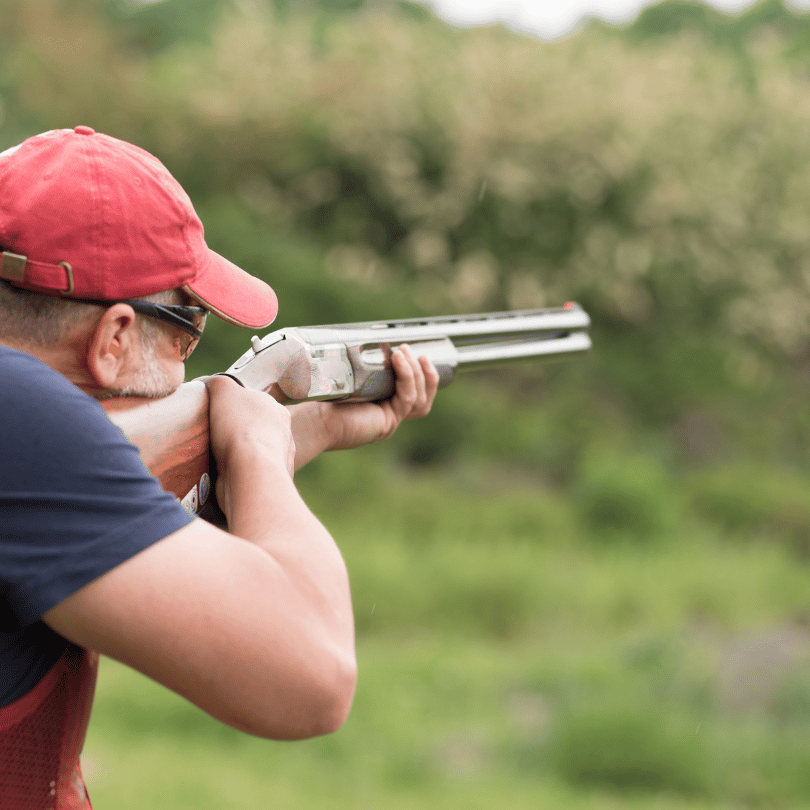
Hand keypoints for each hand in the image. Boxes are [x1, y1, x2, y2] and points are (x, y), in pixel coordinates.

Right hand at [206, 375, 295, 510]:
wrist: (251, 471)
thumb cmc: (239, 427)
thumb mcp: (223, 390)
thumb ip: (217, 383)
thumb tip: (208, 383)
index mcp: (276, 409)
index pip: (255, 404)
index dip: (234, 408)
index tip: (217, 415)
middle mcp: (283, 433)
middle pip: (255, 429)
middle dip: (236, 433)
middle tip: (214, 437)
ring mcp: (280, 459)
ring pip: (255, 453)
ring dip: (238, 456)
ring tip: (216, 458)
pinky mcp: (270, 480)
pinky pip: (252, 475)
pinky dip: (240, 474)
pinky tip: (225, 475)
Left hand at [288, 344, 439, 464]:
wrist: (312, 419)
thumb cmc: (321, 398)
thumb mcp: (346, 376)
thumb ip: (357, 363)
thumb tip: (360, 334)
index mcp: (383, 406)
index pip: (414, 393)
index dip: (421, 375)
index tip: (416, 353)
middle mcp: (389, 416)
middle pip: (423, 398)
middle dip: (424, 372)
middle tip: (408, 348)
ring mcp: (390, 421)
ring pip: (420, 399)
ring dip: (417, 373)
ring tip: (404, 351)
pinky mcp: (387, 422)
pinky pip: (407, 399)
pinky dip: (407, 377)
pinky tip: (398, 360)